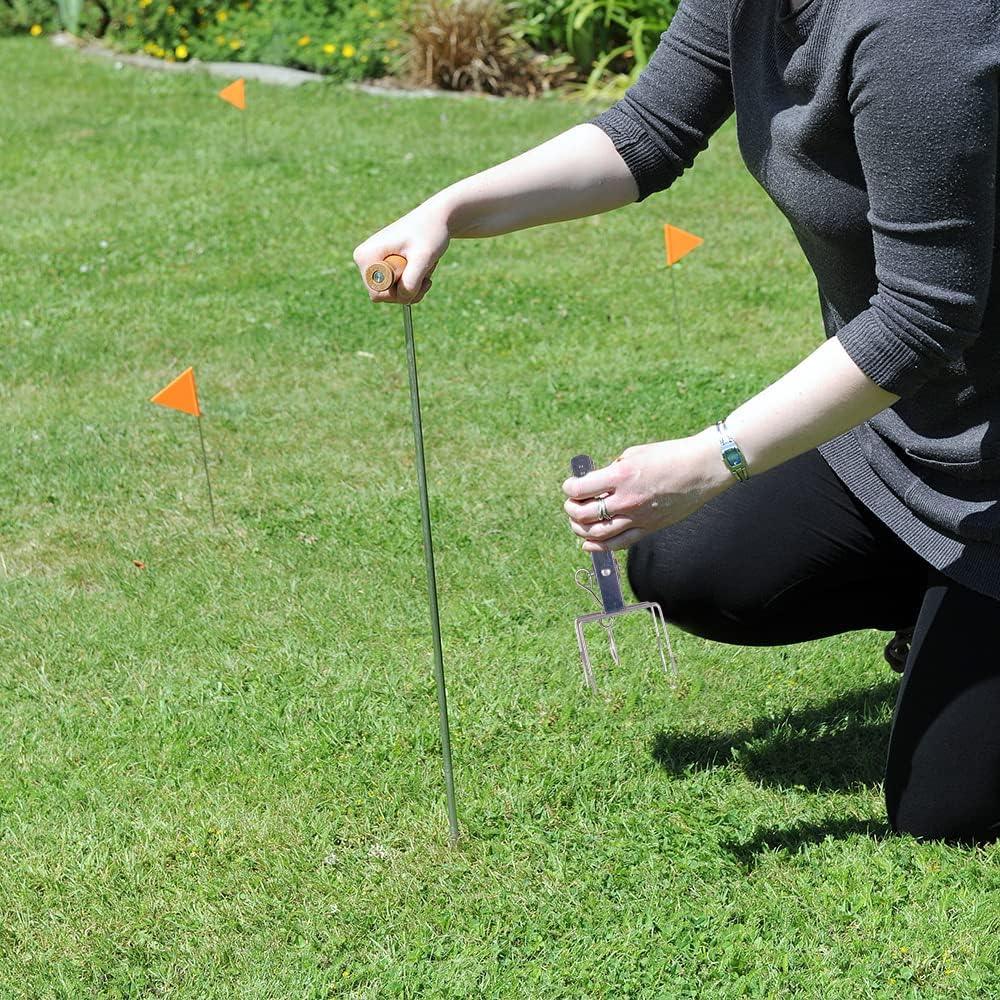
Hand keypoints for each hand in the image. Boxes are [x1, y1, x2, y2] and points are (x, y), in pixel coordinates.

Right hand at [353, 197, 451, 304]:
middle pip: (384, 296)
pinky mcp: (383, 267)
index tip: (414, 270)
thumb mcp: (423, 256)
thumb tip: (403, 297)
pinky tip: (422, 269)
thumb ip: (412, 280)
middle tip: (425, 275)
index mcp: (365, 256)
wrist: (437, 219)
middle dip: (408, 290)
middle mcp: (364, 260)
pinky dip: (413, 284)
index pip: (377, 294)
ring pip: (392, 294)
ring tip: (425, 269)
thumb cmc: (430, 232)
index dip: (400, 290)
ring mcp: (373, 264)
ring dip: (414, 287)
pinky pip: (396, 288)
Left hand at [562, 428, 732, 551]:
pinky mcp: (649, 528)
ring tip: (578, 522)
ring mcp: (638, 517)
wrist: (703, 468)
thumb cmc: (670, 456)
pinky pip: (619, 544)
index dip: (569, 488)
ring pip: (597, 534)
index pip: (580, 490)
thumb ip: (611, 470)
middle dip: (571, 510)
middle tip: (571, 504)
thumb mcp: (634, 454)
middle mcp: (627, 500)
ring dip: (581, 529)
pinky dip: (599, 547)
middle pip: (584, 515)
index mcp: (621, 475)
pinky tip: (588, 544)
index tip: (570, 486)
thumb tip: (593, 484)